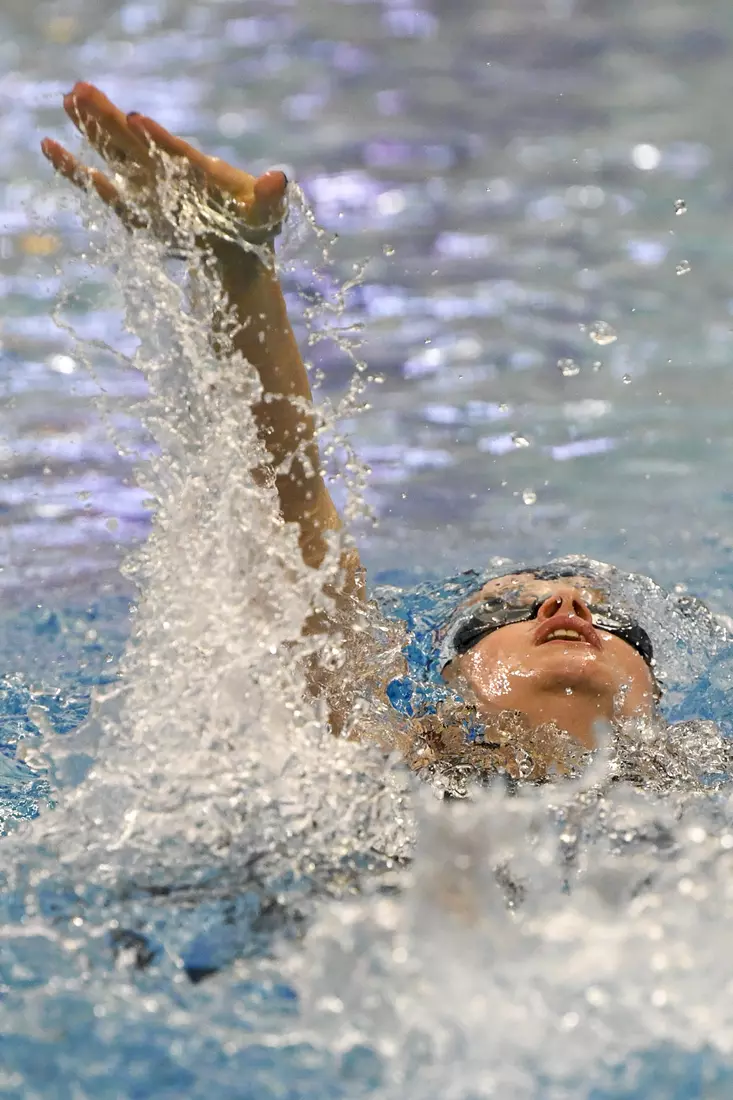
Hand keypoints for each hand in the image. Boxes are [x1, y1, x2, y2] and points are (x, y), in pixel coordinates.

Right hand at [41, 82, 287, 263]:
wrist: (238, 251)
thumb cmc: (255, 229)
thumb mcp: (268, 215)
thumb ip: (271, 197)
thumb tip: (278, 179)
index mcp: (198, 167)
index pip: (175, 151)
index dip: (158, 138)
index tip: (139, 120)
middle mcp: (168, 169)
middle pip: (134, 140)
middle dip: (110, 118)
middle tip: (83, 88)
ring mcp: (148, 185)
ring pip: (113, 151)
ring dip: (91, 128)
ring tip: (68, 98)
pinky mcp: (133, 206)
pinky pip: (98, 186)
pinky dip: (75, 170)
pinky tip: (50, 145)